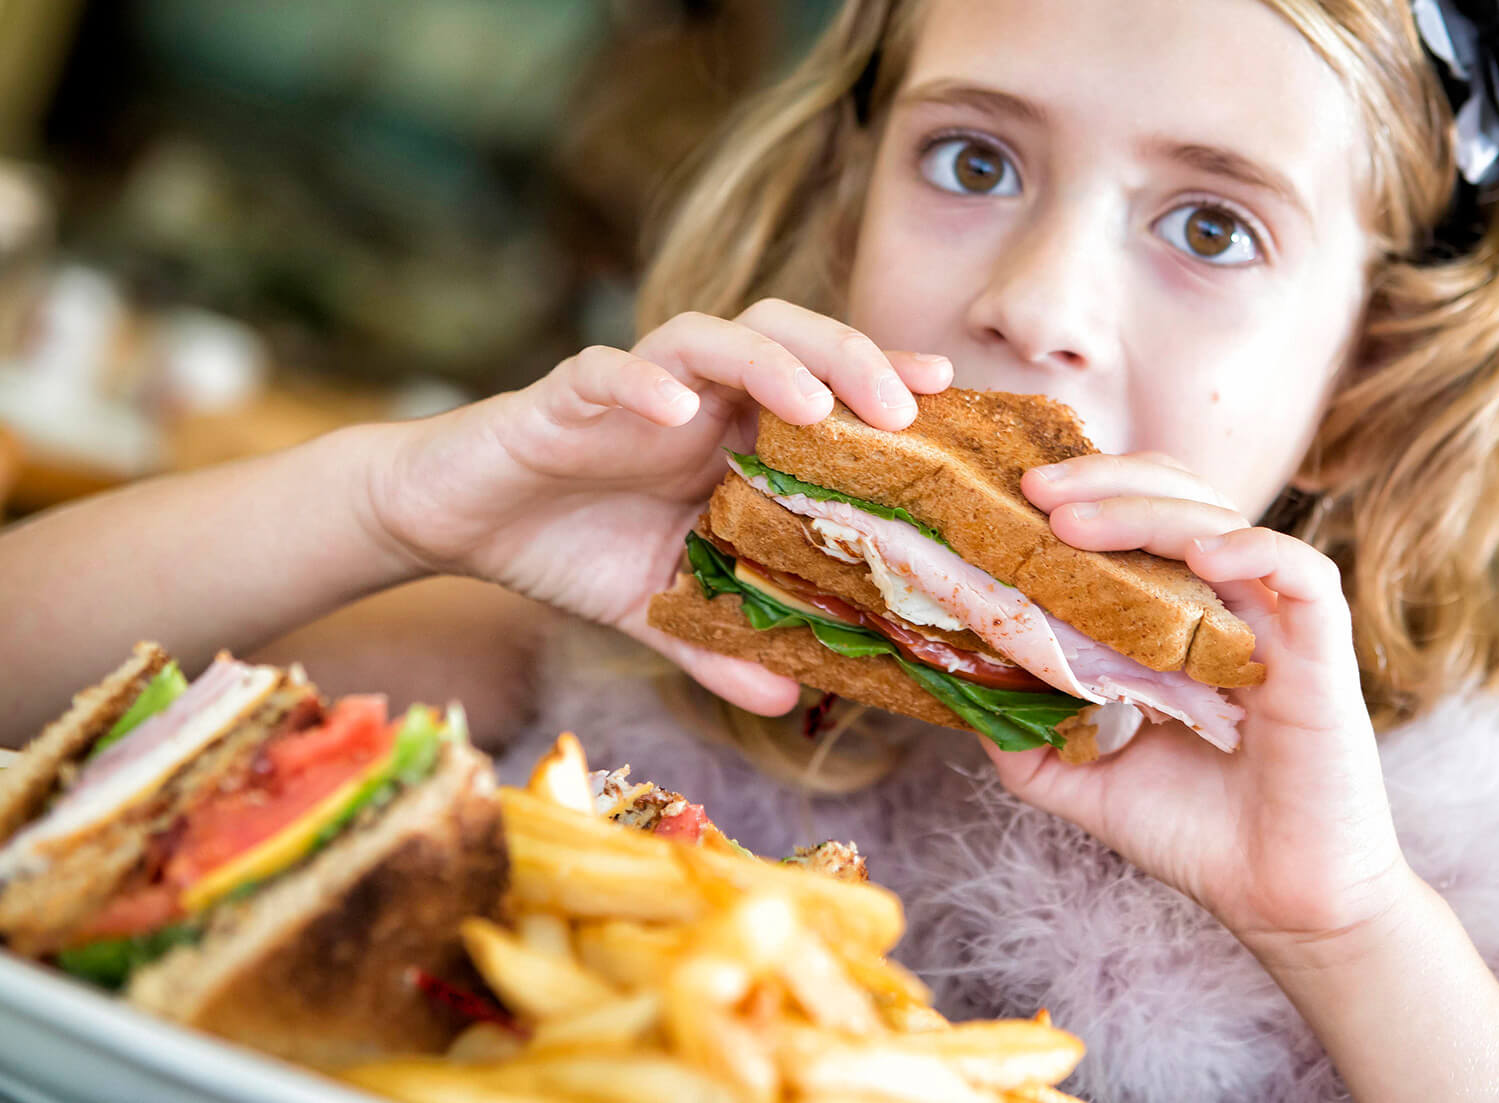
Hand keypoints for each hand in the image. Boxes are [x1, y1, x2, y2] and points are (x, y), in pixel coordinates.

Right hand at [365, 299, 951, 715]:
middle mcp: (699, 396)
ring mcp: (635, 388)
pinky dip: (641, 384)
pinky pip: (606, 371)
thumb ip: (720, 645)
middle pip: (788, 335)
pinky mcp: (564, 395)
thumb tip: (788, 702)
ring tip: (811, 402)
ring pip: (711, 335)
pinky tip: (673, 410)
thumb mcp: (659, 608)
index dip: (886, 382)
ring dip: (768, 360)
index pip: (825, 387)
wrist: (460, 520)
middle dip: (850, 357)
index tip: (950, 396)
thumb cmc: (572, 545)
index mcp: (735, 433)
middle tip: (901, 406)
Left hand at [985, 452, 1413, 951]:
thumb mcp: (1092, 785)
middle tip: (1033, 492)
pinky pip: (1304, 573)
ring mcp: (1281, 626)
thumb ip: (1034, 743)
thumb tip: (965, 695)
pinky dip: (1254, 548)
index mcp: (1186, 625)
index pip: (1143, 525)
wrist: (1281, 905)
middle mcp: (1234, 610)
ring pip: (1224, 524)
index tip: (1014, 501)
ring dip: (1147, 511)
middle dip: (1105, 484)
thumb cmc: (1202, 841)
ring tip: (1074, 522)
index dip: (1087, 498)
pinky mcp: (1326, 654)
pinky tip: (1200, 553)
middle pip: (1180, 501)